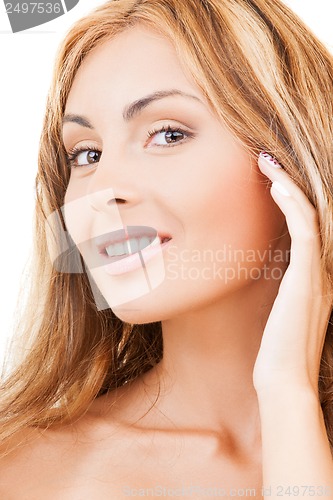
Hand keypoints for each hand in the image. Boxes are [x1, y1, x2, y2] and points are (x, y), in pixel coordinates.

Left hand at [252, 152, 332, 395]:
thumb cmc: (277, 348)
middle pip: (313, 213)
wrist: (284, 379)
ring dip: (289, 185)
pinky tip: (275, 187)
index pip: (308, 226)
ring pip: (310, 215)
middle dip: (291, 184)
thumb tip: (269, 268)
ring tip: (266, 163)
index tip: (270, 180)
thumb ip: (283, 286)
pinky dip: (292, 205)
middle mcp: (323, 269)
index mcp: (317, 275)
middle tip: (268, 160)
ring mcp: (319, 272)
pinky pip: (304, 230)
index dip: (292, 199)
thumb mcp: (281, 309)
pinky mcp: (307, 278)